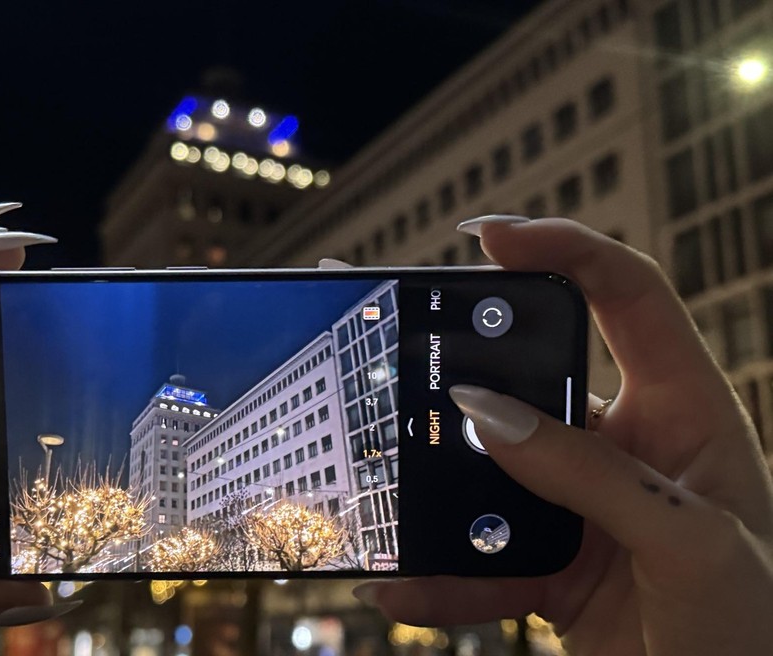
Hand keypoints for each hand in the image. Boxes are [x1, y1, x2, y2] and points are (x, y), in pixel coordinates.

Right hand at [353, 217, 772, 655]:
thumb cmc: (758, 628)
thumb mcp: (689, 542)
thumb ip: (590, 475)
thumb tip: (486, 415)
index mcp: (683, 412)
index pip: (628, 297)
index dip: (565, 249)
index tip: (490, 237)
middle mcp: (624, 446)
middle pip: (529, 376)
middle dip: (462, 360)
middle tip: (395, 342)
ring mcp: (579, 504)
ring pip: (487, 469)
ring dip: (433, 480)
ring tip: (383, 479)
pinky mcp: (548, 562)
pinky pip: (477, 553)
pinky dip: (438, 573)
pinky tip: (403, 584)